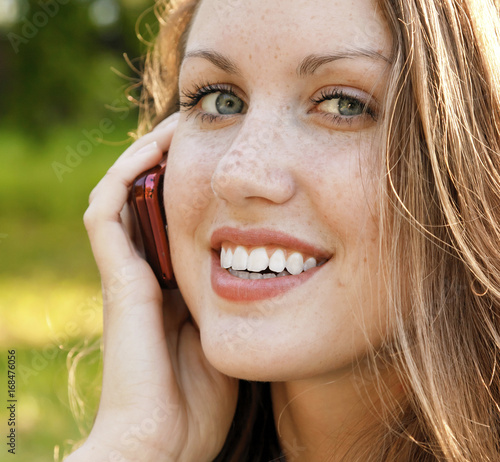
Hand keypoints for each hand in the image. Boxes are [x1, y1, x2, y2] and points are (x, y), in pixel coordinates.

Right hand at [65, 113, 238, 461]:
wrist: (163, 444)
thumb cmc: (202, 401)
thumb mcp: (233, 340)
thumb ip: (242, 306)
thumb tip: (269, 273)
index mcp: (176, 284)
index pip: (180, 219)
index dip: (196, 185)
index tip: (224, 156)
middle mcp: (149, 272)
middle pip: (152, 201)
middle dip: (173, 162)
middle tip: (202, 129)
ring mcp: (128, 274)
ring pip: (124, 197)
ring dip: (147, 159)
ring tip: (177, 127)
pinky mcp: (117, 279)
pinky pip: (107, 214)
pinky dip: (124, 178)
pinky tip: (155, 151)